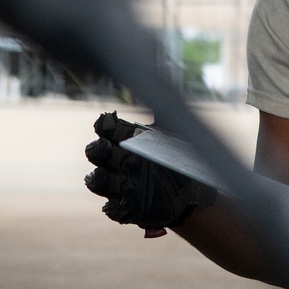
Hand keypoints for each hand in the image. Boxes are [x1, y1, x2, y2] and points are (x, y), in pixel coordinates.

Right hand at [84, 112, 215, 235]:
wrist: (191, 190)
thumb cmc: (179, 155)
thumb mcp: (176, 132)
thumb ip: (167, 110)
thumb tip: (162, 79)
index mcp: (126, 140)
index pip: (108, 129)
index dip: (105, 125)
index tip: (107, 121)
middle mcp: (118, 161)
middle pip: (97, 153)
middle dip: (97, 150)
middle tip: (103, 147)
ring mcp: (120, 185)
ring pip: (99, 181)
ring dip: (98, 179)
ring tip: (100, 177)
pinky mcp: (128, 208)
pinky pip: (114, 209)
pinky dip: (114, 208)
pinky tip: (117, 205)